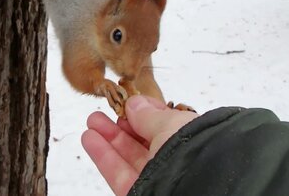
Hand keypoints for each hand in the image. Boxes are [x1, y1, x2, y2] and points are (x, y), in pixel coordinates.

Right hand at [81, 95, 198, 195]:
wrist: (199, 191)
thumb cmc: (194, 154)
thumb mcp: (172, 125)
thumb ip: (149, 115)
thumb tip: (134, 104)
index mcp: (189, 141)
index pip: (163, 125)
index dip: (143, 113)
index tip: (125, 102)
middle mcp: (173, 160)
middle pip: (142, 141)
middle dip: (120, 124)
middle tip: (104, 112)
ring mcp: (156, 177)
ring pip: (127, 156)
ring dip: (108, 138)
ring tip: (92, 122)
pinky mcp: (139, 192)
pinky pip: (118, 173)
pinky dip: (102, 155)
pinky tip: (90, 138)